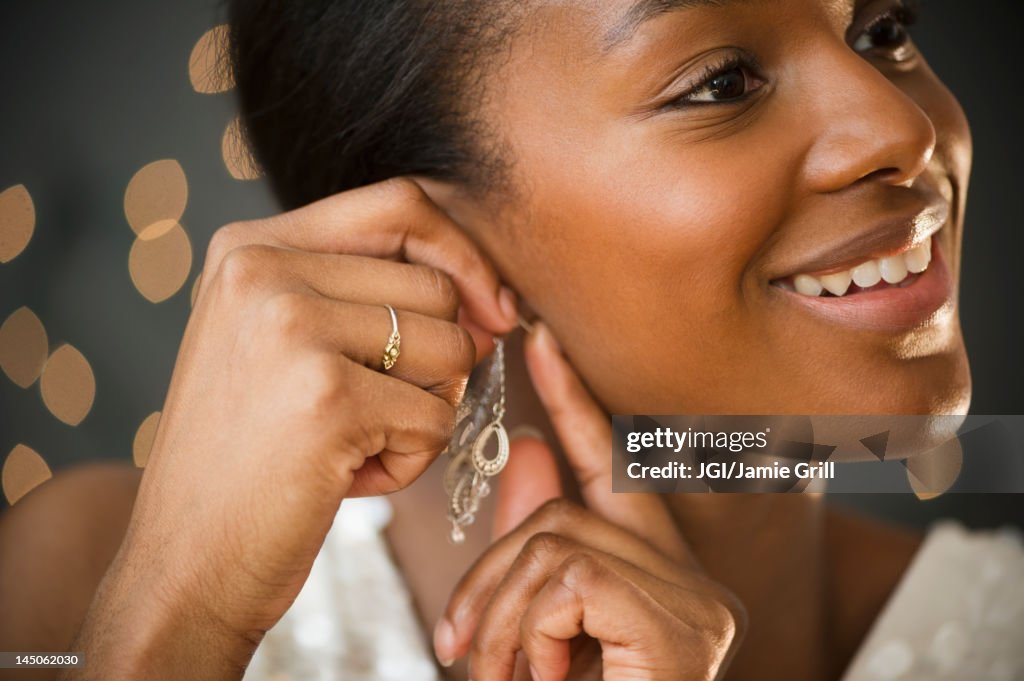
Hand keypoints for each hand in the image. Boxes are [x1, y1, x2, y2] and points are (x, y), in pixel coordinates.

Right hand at [66, 178, 516, 679]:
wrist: (182, 564)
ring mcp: (292, 327)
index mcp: (249, 245)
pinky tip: (345, 478)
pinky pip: (437, 419)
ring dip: (425, 414)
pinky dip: (410, 461)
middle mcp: (262, 269)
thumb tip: (493, 305)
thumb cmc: (248, 459)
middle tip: (380, 412)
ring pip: (451, 350)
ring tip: (353, 445)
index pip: (401, 205)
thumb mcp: (282, 346)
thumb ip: (364, 298)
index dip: (463, 256)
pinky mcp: (328, 395)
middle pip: (437, 286)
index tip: (492, 311)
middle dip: (440, 361)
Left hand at [434, 322, 745, 680]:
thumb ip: (531, 551)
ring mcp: (697, 605)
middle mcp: (693, 582)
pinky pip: (570, 579)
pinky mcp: (682, 628)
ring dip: (503, 616)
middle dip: (493, 570)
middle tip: (466, 650)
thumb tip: (527, 459)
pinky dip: (531, 633)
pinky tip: (548, 680)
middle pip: (563, 509)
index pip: (613, 465)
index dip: (573, 400)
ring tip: (505, 679)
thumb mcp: (532, 632)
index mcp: (654, 574)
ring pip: (556, 538)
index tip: (538, 339)